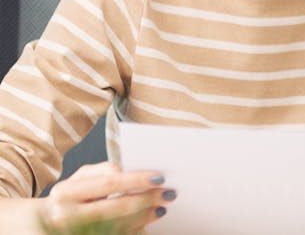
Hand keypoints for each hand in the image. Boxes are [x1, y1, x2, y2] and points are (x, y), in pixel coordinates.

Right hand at [42, 162, 173, 231]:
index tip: (160, 177)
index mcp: (67, 193)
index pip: (108, 183)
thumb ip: (101, 171)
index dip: (136, 180)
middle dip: (146, 199)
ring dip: (144, 218)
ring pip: (118, 226)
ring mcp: (76, 233)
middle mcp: (68, 215)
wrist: (41, 222)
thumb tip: (124, 170)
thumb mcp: (78, 178)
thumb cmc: (69, 195)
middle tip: (169, 193)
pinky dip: (134, 230)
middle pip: (116, 207)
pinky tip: (146, 224)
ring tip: (161, 208)